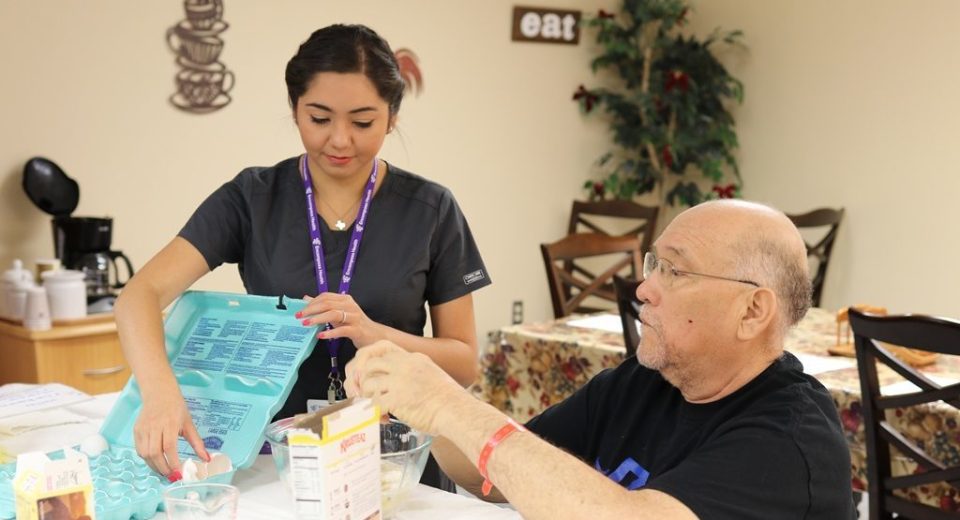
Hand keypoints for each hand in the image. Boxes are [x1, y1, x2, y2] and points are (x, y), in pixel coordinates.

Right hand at [133, 393, 208, 477]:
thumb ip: (197, 443)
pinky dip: (147, 459)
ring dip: (154, 466)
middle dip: (163, 468)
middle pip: (155, 453)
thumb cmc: (176, 407)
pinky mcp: (136, 430)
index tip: (179, 473)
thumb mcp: (189, 423)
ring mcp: (143, 428)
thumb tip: (206, 459)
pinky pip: (139, 450)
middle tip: (172, 476)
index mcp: (170, 423)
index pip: (169, 447)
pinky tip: (156, 462)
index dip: (173, 462)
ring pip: (145, 454)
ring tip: (164, 471)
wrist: (159, 392)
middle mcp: (154, 426)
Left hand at [298, 293, 385, 347]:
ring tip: (307, 324)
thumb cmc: (355, 324)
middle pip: (327, 303)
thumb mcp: (339, 313)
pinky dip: (330, 333)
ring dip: (318, 319)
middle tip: (299, 316)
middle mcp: (350, 306)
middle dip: (311, 310)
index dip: (312, 302)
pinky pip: (341, 330)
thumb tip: (306, 298)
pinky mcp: (357, 330)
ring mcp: (354, 317)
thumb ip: (324, 306)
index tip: (301, 310)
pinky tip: (321, 335)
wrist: (374, 336)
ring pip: (333, 314)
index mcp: (346, 300)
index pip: (326, 296)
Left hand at [345, 341, 465, 434]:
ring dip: (367, 396)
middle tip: (365, 392)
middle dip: (363, 378)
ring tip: (375, 406)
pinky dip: (374, 413)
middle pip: (370, 362)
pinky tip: (383, 419)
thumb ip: (415, 373)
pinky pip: (374, 403)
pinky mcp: (397, 399)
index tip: (369, 371)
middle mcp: (405, 366)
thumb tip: (400, 383)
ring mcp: (400, 381)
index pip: (383, 348)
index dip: (371, 359)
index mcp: (414, 358)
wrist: (457, 411)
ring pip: (368, 382)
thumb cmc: (449, 400)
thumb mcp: (432, 375)